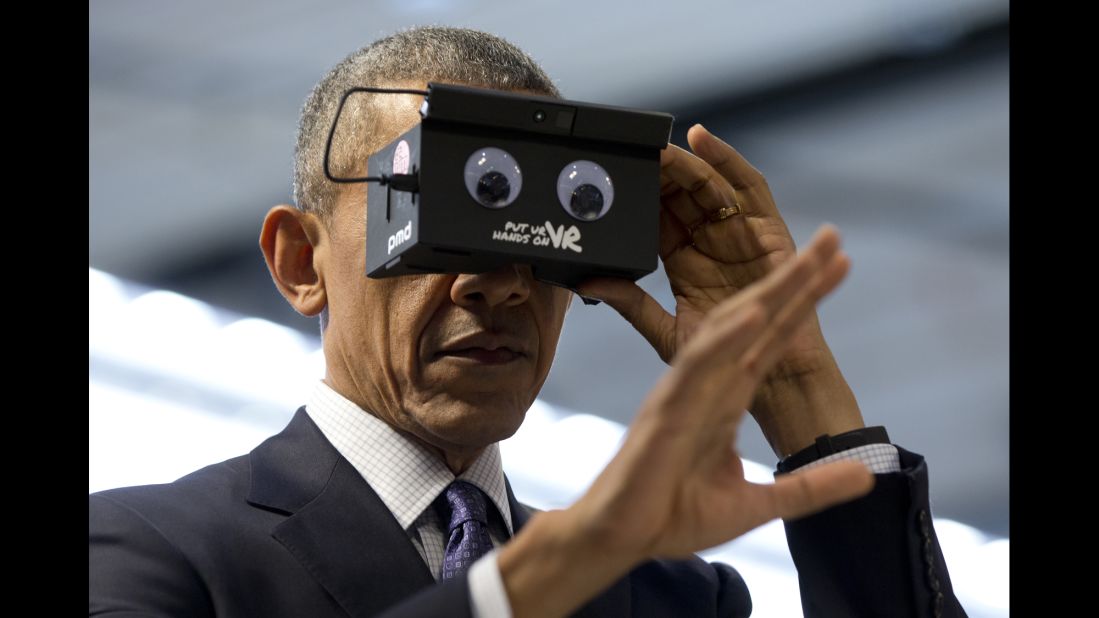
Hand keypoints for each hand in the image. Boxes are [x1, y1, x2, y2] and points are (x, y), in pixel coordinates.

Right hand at [500, 225, 874, 617]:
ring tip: (806, 259)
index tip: (841, 265)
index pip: (775, 338)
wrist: (625, 539)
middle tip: (834, 236)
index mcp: (729, 397)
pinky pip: (697, 366)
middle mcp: (711, 383)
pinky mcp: (666, 409)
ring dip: (770, 293)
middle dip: (796, 278)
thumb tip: (866, 475)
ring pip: (730, 329)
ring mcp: (688, 391)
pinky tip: (754, 314)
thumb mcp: (760, 505)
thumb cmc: (676, 514)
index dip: (806, 302)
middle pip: (759, 319)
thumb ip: (810, 488)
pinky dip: (725, 339)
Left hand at [578, 125, 863, 456]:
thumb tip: (586, 283)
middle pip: (679, 193)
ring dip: (685, 162)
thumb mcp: (664, 330)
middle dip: (657, 171)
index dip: (635, 194)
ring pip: (708, 184)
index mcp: (682, 260)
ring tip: (660, 144)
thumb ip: (629, 303)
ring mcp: (739, 232)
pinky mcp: (768, 230)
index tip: (607, 175)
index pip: (654, 216)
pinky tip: (703, 140)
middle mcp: (710, 240)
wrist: (769, 376)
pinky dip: (727, 159)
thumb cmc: (722, 358)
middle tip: (630, 148)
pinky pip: (749, 186)